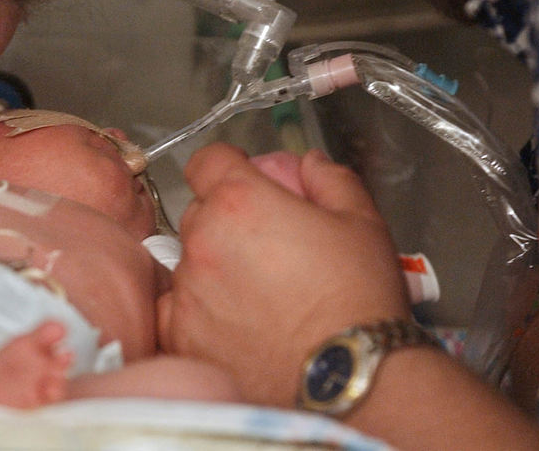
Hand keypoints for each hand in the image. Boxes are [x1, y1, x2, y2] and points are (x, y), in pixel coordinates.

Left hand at [157, 143, 410, 405]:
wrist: (347, 378)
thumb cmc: (357, 300)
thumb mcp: (361, 223)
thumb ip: (329, 179)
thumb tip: (309, 164)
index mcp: (240, 202)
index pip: (207, 160)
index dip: (226, 165)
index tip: (242, 178)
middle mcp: (202, 240)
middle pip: (198, 212)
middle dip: (226, 220)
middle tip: (265, 247)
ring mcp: (186, 289)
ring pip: (188, 261)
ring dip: (213, 268)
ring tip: (259, 295)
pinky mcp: (179, 334)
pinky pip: (176, 309)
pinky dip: (197, 310)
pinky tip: (234, 324)